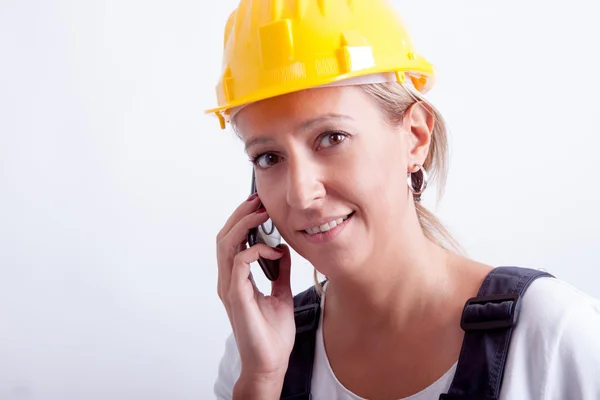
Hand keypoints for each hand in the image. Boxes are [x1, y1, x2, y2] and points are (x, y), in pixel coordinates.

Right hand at [216, 194, 295, 383]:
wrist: (271, 362)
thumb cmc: (273, 334)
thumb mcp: (281, 293)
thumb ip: (280, 271)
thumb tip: (283, 249)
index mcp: (236, 279)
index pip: (231, 241)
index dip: (242, 220)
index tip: (260, 205)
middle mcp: (228, 281)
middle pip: (224, 237)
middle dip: (240, 215)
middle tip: (258, 201)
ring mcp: (230, 288)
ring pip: (226, 245)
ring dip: (244, 225)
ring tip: (262, 213)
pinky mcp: (236, 296)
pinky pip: (239, 263)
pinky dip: (256, 250)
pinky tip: (273, 250)